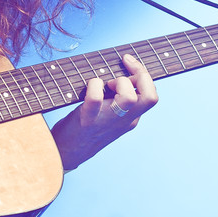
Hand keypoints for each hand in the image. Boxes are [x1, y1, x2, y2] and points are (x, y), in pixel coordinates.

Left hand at [51, 54, 157, 170]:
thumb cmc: (84, 128)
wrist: (66, 154)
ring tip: (107, 84)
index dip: (144, 75)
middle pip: (150, 97)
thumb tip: (115, 72)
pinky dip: (93, 86)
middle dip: (141, 76)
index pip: (151, 95)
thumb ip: (117, 99)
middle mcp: (124, 121)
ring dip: (120, 83)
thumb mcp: (109, 117)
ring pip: (130, 99)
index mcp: (131, 118)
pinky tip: (89, 86)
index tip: (129, 63)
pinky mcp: (87, 121)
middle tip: (121, 73)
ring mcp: (107, 122)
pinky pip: (95, 99)